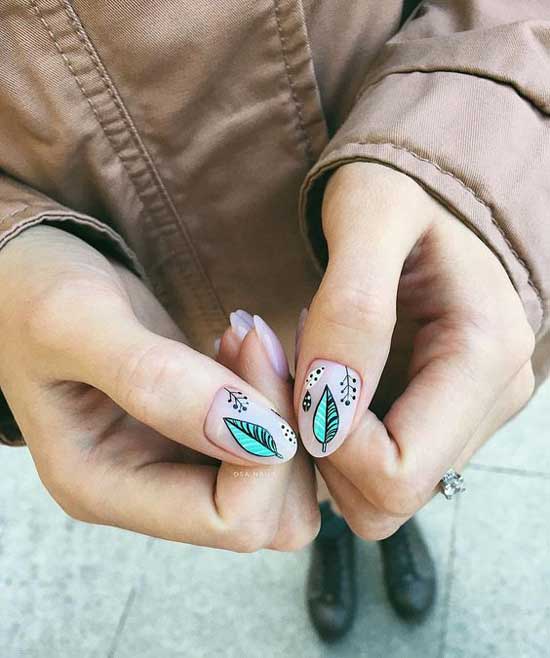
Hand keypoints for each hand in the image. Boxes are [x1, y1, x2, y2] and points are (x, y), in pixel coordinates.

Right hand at [0, 225, 315, 550]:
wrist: (29, 277)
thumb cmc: (32, 295)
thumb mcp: (78, 325)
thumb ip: (157, 382)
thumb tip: (259, 438)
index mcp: (106, 488)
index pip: (231, 520)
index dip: (267, 448)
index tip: (255, 352)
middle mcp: (147, 490)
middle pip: (269, 516)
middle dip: (287, 434)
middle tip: (259, 345)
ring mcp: (174, 462)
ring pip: (280, 482)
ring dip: (286, 414)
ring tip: (250, 340)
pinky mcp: (196, 431)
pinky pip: (269, 440)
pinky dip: (277, 397)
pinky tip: (247, 345)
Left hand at [295, 162, 534, 538]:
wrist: (423, 193)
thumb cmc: (398, 190)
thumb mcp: (371, 217)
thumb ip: (354, 310)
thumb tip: (328, 410)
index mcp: (485, 355)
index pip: (399, 473)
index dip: (328, 445)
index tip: (295, 374)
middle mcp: (489, 398)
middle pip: (388, 497)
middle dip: (323, 451)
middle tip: (294, 373)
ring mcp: (466, 411)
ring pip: (378, 490)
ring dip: (325, 447)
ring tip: (307, 371)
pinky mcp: (441, 411)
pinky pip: (377, 462)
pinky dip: (336, 438)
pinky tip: (323, 382)